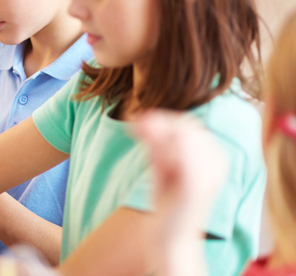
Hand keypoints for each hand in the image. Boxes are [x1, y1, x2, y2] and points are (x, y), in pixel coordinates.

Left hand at [133, 111, 227, 241]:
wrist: (170, 238)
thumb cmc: (167, 200)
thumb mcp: (160, 163)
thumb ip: (154, 139)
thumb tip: (137, 116)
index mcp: (214, 154)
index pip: (186, 122)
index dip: (159, 119)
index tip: (136, 124)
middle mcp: (218, 159)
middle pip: (183, 123)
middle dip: (156, 123)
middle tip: (135, 130)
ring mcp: (211, 170)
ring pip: (180, 132)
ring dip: (155, 135)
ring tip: (144, 148)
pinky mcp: (197, 183)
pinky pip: (180, 150)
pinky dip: (159, 145)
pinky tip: (150, 157)